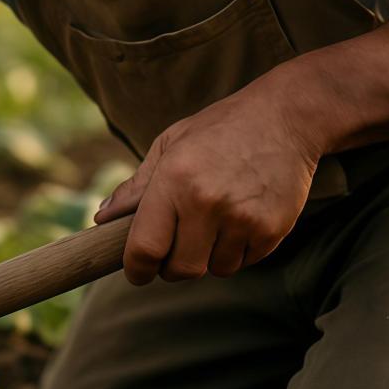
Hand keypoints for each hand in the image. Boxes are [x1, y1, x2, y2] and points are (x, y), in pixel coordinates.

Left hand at [92, 86, 324, 284]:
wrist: (285, 117)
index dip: (136, 269)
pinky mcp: (271, 229)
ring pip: (214, 269)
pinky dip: (238, 250)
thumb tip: (103, 217)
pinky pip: (244, 262)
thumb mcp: (171, 143)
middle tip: (177, 244)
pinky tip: (241, 217)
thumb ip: (137, 186)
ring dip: (209, 256)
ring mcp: (242, 218)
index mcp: (175, 180)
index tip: (138, 271)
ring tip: (216, 220)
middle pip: (181, 270)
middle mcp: (207, 202)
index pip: (145, 248)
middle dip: (173, 266)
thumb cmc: (220, 129)